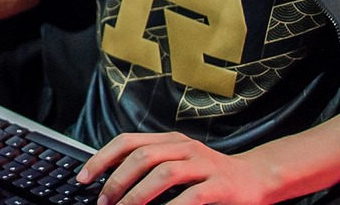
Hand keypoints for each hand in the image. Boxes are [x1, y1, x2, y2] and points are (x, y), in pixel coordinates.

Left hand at [75, 132, 270, 204]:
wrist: (256, 178)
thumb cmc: (211, 176)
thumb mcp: (180, 164)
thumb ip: (151, 167)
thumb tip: (110, 183)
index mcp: (171, 140)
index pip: (129, 141)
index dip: (102, 158)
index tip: (83, 178)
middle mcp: (186, 147)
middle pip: (143, 156)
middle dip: (116, 181)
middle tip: (103, 203)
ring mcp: (204, 165)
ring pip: (164, 173)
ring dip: (138, 195)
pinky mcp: (219, 185)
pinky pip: (191, 197)